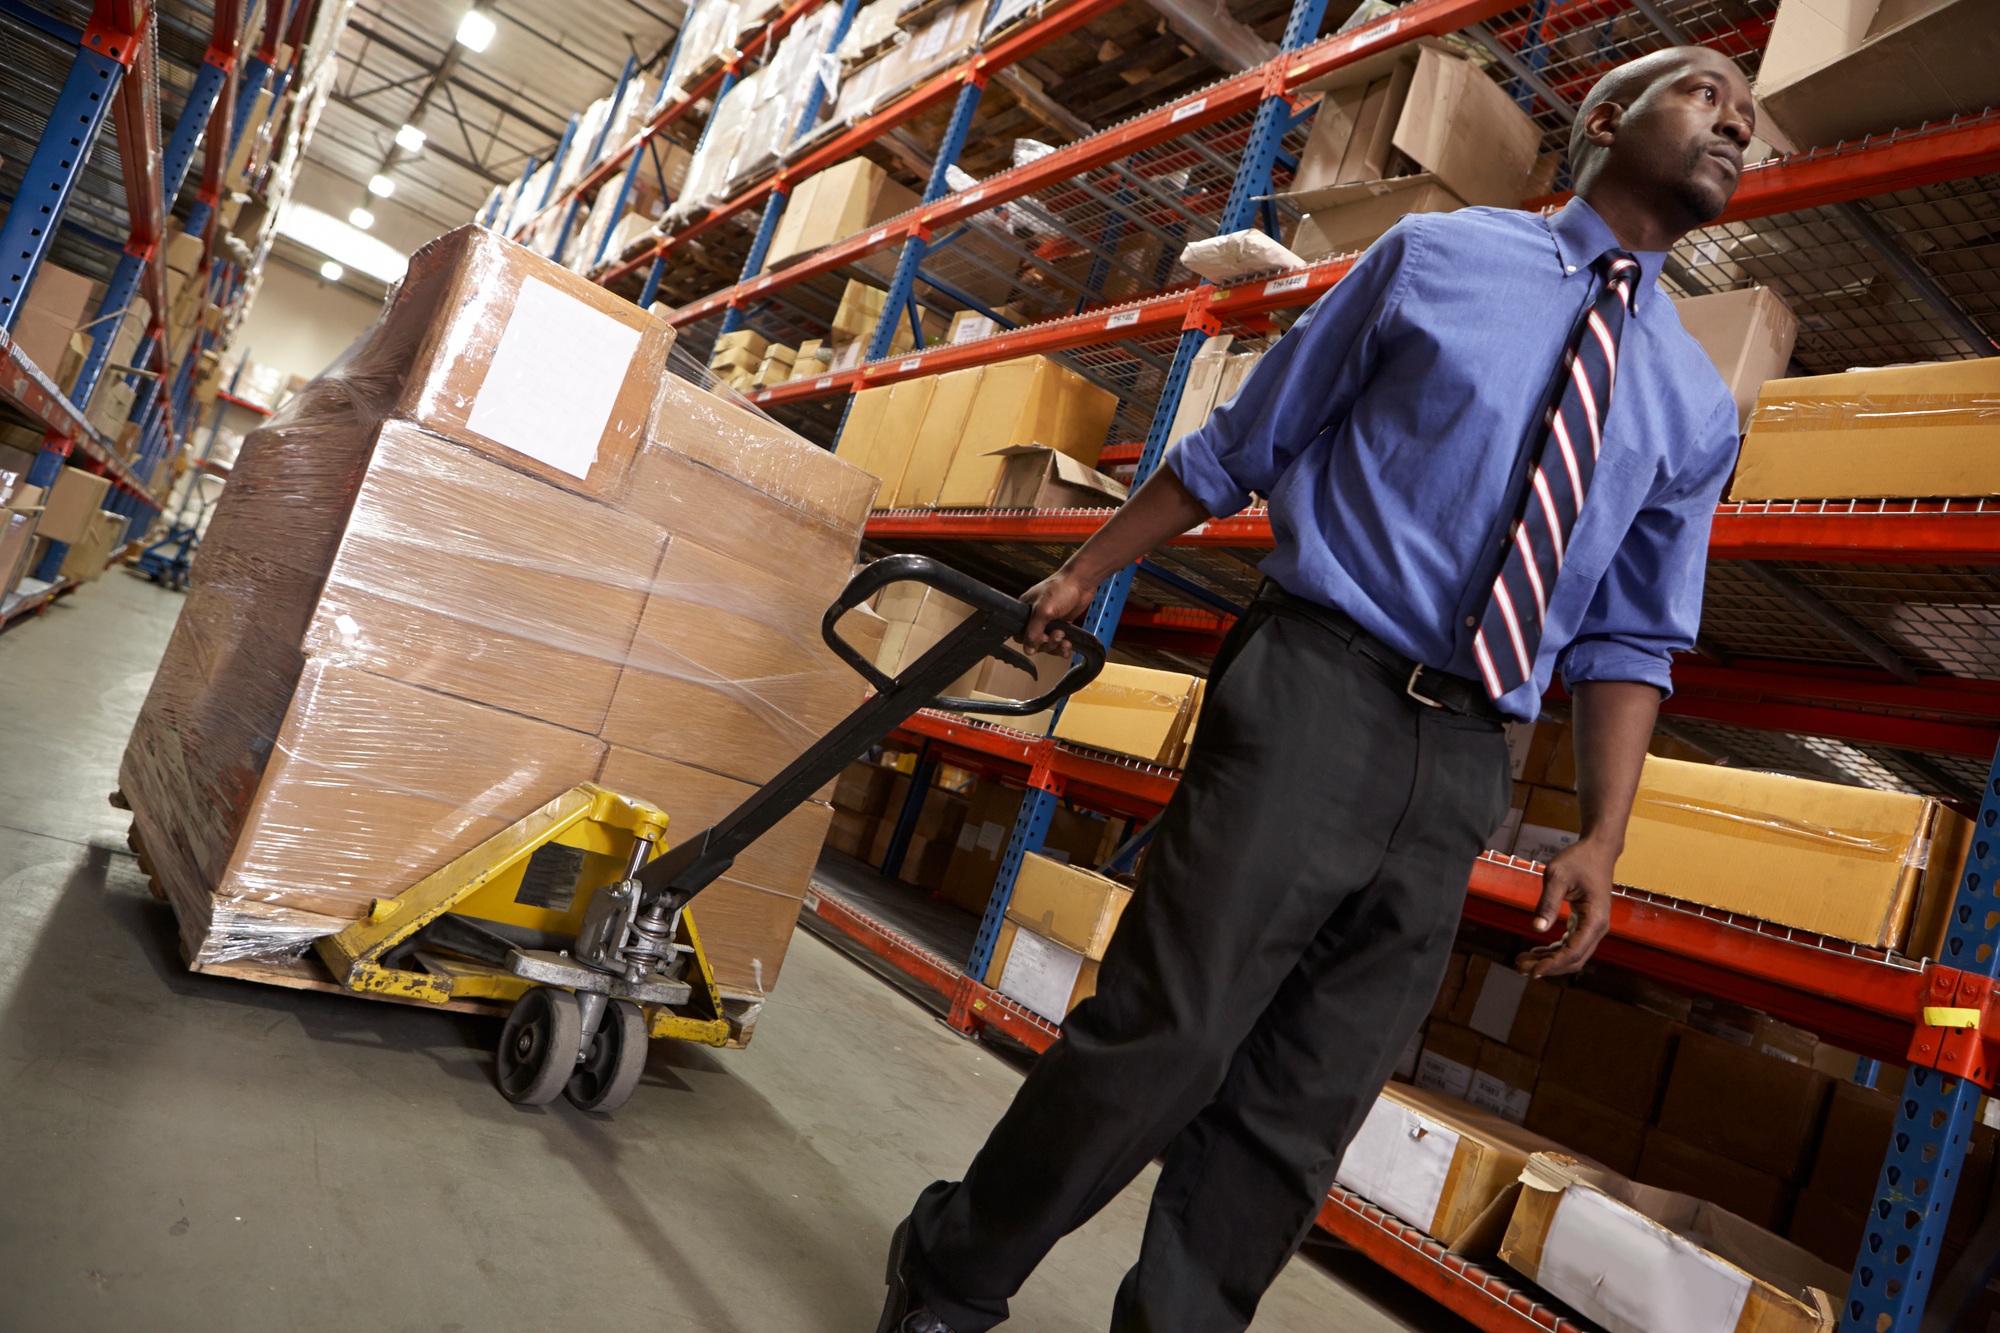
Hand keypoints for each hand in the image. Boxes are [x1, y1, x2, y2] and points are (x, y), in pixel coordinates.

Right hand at [1020, 567, 1096, 654]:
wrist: (1082, 582)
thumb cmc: (1060, 589)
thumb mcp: (1043, 610)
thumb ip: (1033, 630)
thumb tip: (1028, 650)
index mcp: (1025, 611)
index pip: (1020, 634)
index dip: (1030, 640)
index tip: (1043, 638)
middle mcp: (1035, 617)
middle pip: (1035, 641)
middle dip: (1047, 643)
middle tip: (1058, 634)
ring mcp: (1049, 621)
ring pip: (1047, 643)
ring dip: (1056, 646)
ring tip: (1065, 641)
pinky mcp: (1061, 624)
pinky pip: (1058, 641)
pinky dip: (1062, 647)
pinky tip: (1067, 648)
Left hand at [1517, 837, 1616, 977]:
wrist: (1597, 850)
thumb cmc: (1579, 859)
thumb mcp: (1557, 876)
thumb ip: (1547, 903)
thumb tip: (1537, 928)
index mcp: (1595, 920)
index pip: (1574, 952)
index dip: (1553, 964)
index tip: (1532, 972)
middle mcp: (1597, 928)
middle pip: (1573, 958)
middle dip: (1547, 966)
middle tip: (1519, 967)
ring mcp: (1593, 926)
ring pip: (1571, 954)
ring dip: (1548, 960)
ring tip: (1522, 961)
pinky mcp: (1586, 922)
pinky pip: (1570, 943)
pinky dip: (1554, 950)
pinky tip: (1535, 951)